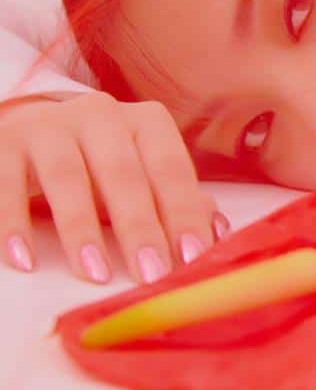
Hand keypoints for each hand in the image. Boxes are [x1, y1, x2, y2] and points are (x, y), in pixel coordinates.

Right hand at [0, 92, 229, 283]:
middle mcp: (100, 114)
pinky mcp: (3, 141)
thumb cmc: (100, 163)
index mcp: (145, 122)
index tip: (193, 258)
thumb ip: (178, 200)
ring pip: (67, 177)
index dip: (183, 214)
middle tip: (151, 275)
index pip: (170, 169)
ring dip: (82, 229)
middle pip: (124, 174)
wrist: (30, 130)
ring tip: (96, 273)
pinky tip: (24, 260)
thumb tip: (219, 231)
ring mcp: (49, 124)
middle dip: (140, 227)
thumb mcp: (142, 176)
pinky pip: (6, 182)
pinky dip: (13, 223)